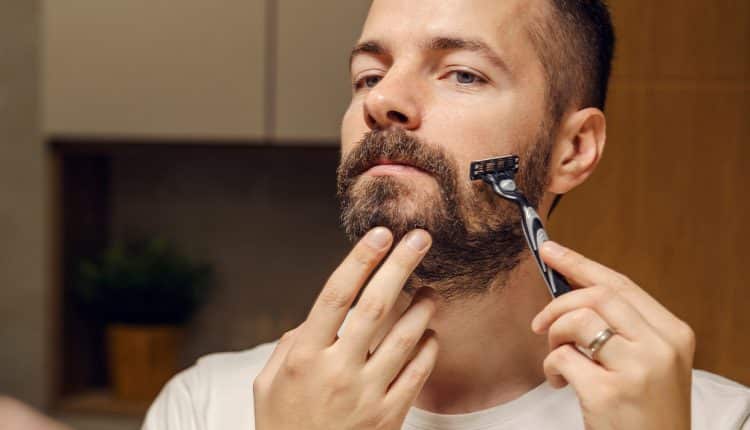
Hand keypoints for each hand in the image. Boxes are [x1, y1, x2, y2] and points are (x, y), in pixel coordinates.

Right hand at [253, 228, 438, 429]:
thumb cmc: (283, 425)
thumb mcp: (268, 383)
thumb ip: (291, 344)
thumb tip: (316, 317)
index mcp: (305, 356)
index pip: (336, 295)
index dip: (360, 260)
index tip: (379, 235)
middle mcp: (338, 370)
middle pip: (376, 307)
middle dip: (400, 266)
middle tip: (420, 238)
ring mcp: (367, 394)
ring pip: (405, 338)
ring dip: (423, 306)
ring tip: (432, 288)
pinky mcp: (389, 416)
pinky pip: (418, 373)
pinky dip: (429, 348)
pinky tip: (430, 333)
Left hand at [532, 241, 694, 429]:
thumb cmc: (645, 410)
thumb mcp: (650, 362)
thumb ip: (622, 326)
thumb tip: (571, 289)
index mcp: (673, 333)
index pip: (619, 284)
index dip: (579, 264)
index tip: (549, 250)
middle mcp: (660, 346)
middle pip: (596, 296)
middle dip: (558, 304)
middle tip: (541, 324)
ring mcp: (636, 369)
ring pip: (577, 321)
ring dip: (554, 336)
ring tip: (556, 358)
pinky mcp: (608, 392)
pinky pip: (562, 357)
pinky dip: (551, 367)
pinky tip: (560, 382)